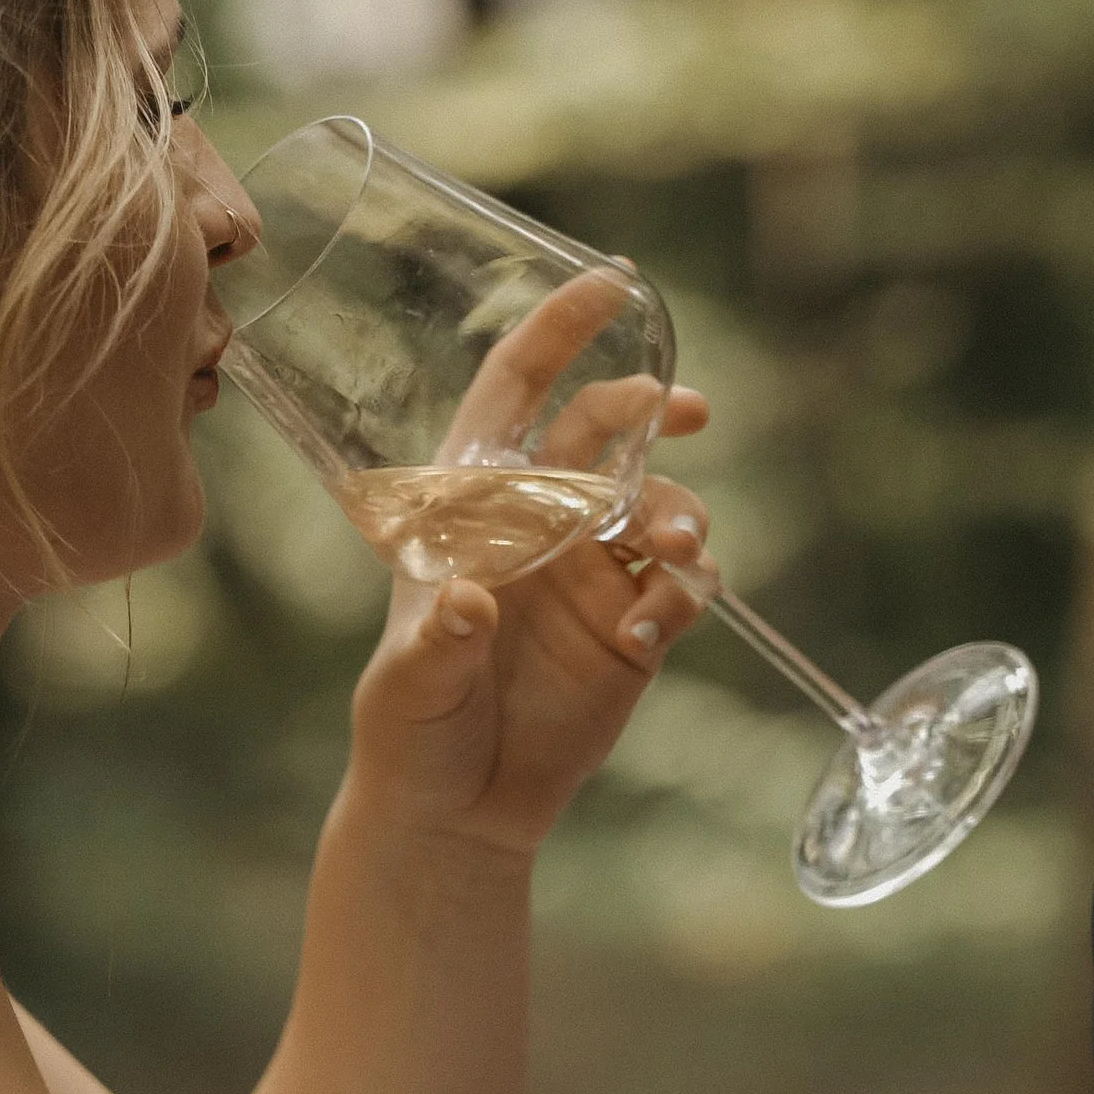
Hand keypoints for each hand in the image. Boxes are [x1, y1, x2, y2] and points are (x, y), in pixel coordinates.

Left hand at [345, 341, 718, 863]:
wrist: (457, 808)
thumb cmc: (411, 728)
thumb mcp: (409, 684)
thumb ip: (441, 640)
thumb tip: (473, 603)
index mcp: (472, 505)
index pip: (515, 391)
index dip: (559, 329)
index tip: (612, 285)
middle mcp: (541, 522)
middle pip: (606, 430)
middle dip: (651, 408)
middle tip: (683, 412)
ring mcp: (593, 571)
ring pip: (660, 503)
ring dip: (678, 511)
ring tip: (670, 551)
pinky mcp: (635, 627)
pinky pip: (684, 586)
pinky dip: (682, 595)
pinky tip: (648, 633)